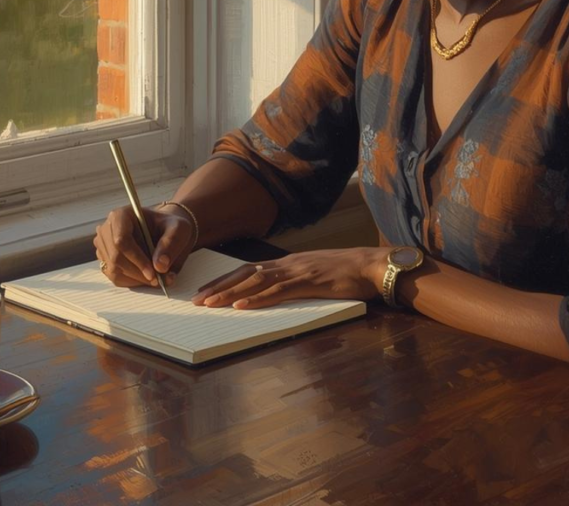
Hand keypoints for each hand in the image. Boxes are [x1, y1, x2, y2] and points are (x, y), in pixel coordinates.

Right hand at [94, 204, 194, 287]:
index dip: (136, 258)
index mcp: (121, 215)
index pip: (121, 240)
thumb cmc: (169, 226)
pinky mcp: (105, 259)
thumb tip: (160, 266)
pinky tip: (146, 276)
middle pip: (115, 257)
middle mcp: (107, 229)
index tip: (153, 273)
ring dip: (136, 279)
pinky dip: (132, 282)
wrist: (164, 231)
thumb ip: (171, 244)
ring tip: (156, 278)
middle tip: (158, 280)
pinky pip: (114, 277)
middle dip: (138, 272)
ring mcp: (103, 245)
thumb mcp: (178, 229)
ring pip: (114, 270)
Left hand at [191, 248, 388, 308]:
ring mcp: (296, 271)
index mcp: (287, 263)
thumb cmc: (346, 273)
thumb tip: (277, 292)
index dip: (225, 280)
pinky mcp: (308, 282)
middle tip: (197, 301)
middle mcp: (286, 264)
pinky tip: (242, 306)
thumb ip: (295, 281)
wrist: (371, 265)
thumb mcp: (315, 275)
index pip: (248, 270)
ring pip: (255, 281)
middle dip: (219, 287)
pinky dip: (257, 299)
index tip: (206, 292)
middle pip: (244, 273)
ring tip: (210, 304)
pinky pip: (278, 291)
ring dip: (230, 293)